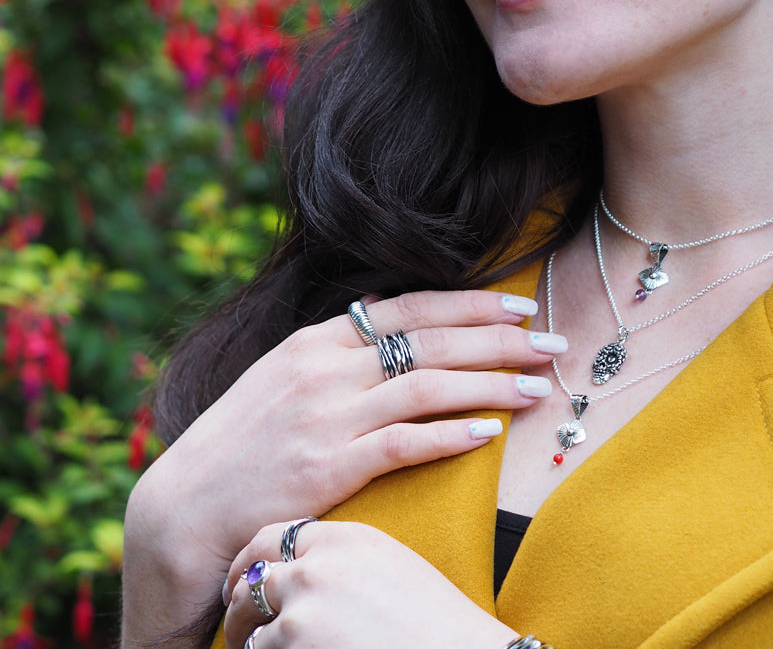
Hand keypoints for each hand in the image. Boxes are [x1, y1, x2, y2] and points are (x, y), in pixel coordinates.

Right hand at [122, 290, 560, 641]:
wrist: (184, 506)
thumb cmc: (240, 440)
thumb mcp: (283, 374)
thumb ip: (337, 347)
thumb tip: (386, 312)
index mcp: (318, 339)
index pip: (409, 307)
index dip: (470, 304)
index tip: (518, 305)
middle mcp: (326, 368)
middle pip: (430, 341)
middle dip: (498, 338)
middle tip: (549, 342)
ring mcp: (328, 415)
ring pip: (428, 386)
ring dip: (491, 383)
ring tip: (539, 386)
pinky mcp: (329, 466)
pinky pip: (405, 442)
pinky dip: (452, 435)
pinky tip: (490, 433)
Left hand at [223, 520, 518, 648]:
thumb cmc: (433, 624)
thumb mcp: (391, 569)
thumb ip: (347, 561)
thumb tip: (309, 574)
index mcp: (346, 536)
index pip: (277, 536)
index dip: (254, 561)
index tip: (246, 581)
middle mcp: (319, 561)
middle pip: (253, 575)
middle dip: (238, 602)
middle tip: (237, 622)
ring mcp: (302, 601)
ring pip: (248, 622)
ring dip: (252, 642)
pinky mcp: (292, 639)